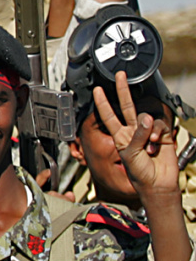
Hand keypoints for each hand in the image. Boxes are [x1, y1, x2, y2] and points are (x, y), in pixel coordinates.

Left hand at [94, 71, 178, 201]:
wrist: (157, 184)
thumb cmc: (139, 173)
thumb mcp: (130, 154)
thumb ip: (136, 136)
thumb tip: (145, 118)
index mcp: (119, 135)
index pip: (109, 115)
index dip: (103, 103)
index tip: (97, 90)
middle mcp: (132, 130)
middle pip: (126, 106)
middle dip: (123, 90)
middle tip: (120, 75)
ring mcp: (147, 132)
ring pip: (145, 117)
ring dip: (147, 130)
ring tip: (149, 146)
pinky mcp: (162, 135)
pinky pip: (159, 126)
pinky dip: (157, 134)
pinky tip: (156, 144)